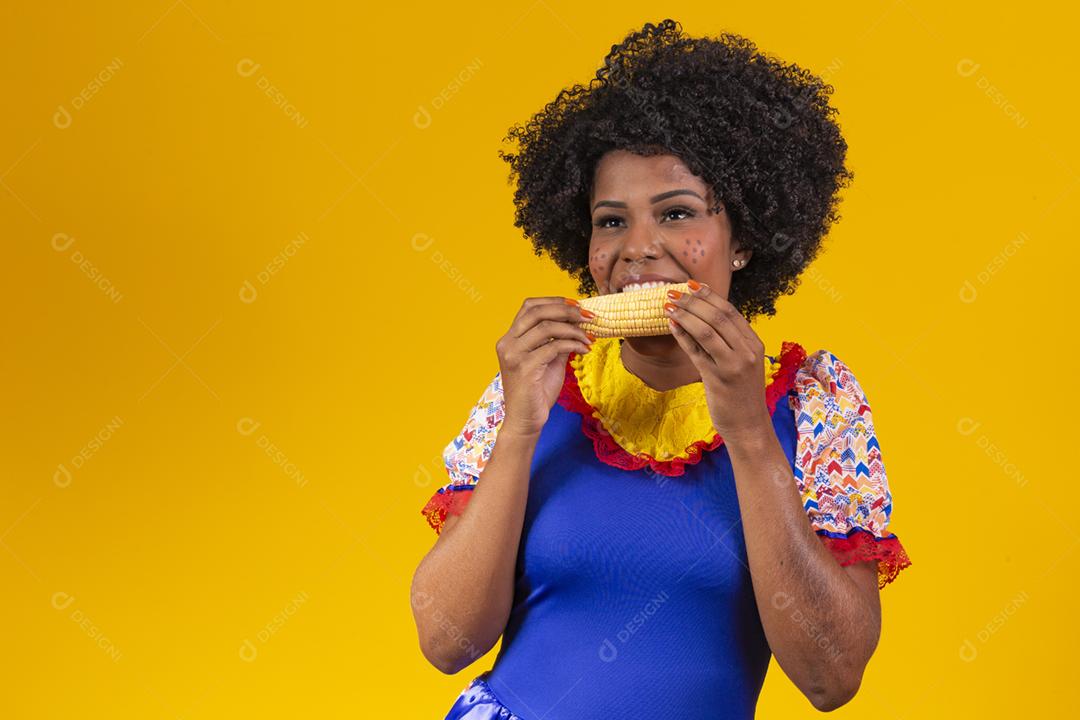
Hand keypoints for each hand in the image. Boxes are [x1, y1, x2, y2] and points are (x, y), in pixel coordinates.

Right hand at [496, 297, 595, 436]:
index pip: (529, 306)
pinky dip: (573, 344)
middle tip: (588, 316)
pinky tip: (585, 349)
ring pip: (546, 327)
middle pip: (537, 312)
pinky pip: (553, 347)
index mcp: (510, 338)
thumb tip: (578, 323)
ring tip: (589, 336)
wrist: (526, 420)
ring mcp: (513, 355)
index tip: (577, 305)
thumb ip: (558, 340)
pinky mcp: (524, 368)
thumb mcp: (549, 360)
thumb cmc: (537, 391)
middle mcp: (507, 343)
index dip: (554, 301)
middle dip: (566, 310)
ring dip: (573, 329)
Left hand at [663, 282, 771, 445]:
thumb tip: (703, 317)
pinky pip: (695, 350)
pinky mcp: (717, 377)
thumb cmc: (741, 394)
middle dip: (694, 301)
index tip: (692, 285)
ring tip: (668, 305)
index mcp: (754, 344)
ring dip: (685, 314)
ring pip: (706, 330)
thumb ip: (730, 342)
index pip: (730, 312)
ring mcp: (733, 364)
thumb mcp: (742, 363)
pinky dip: (682, 334)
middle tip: (675, 292)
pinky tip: (671, 324)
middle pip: (718, 316)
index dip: (709, 296)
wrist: (748, 426)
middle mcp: (746, 351)